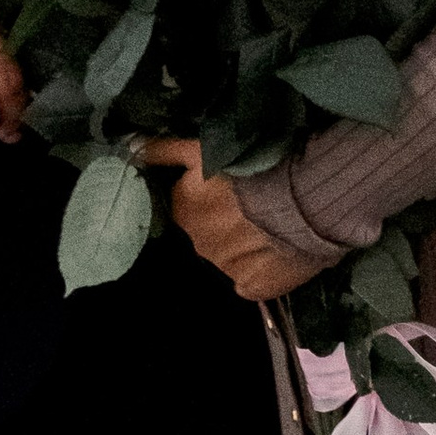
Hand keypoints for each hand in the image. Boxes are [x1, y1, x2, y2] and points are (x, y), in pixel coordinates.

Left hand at [143, 137, 322, 301]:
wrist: (303, 200)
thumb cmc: (255, 168)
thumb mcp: (204, 149)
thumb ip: (166, 151)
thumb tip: (132, 147)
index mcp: (185, 209)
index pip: (188, 205)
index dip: (211, 197)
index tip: (232, 190)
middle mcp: (198, 243)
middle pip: (208, 233)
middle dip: (225, 222)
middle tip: (254, 208)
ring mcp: (224, 269)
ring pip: (229, 256)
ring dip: (244, 245)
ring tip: (273, 230)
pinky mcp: (251, 287)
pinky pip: (251, 280)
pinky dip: (261, 269)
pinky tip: (277, 254)